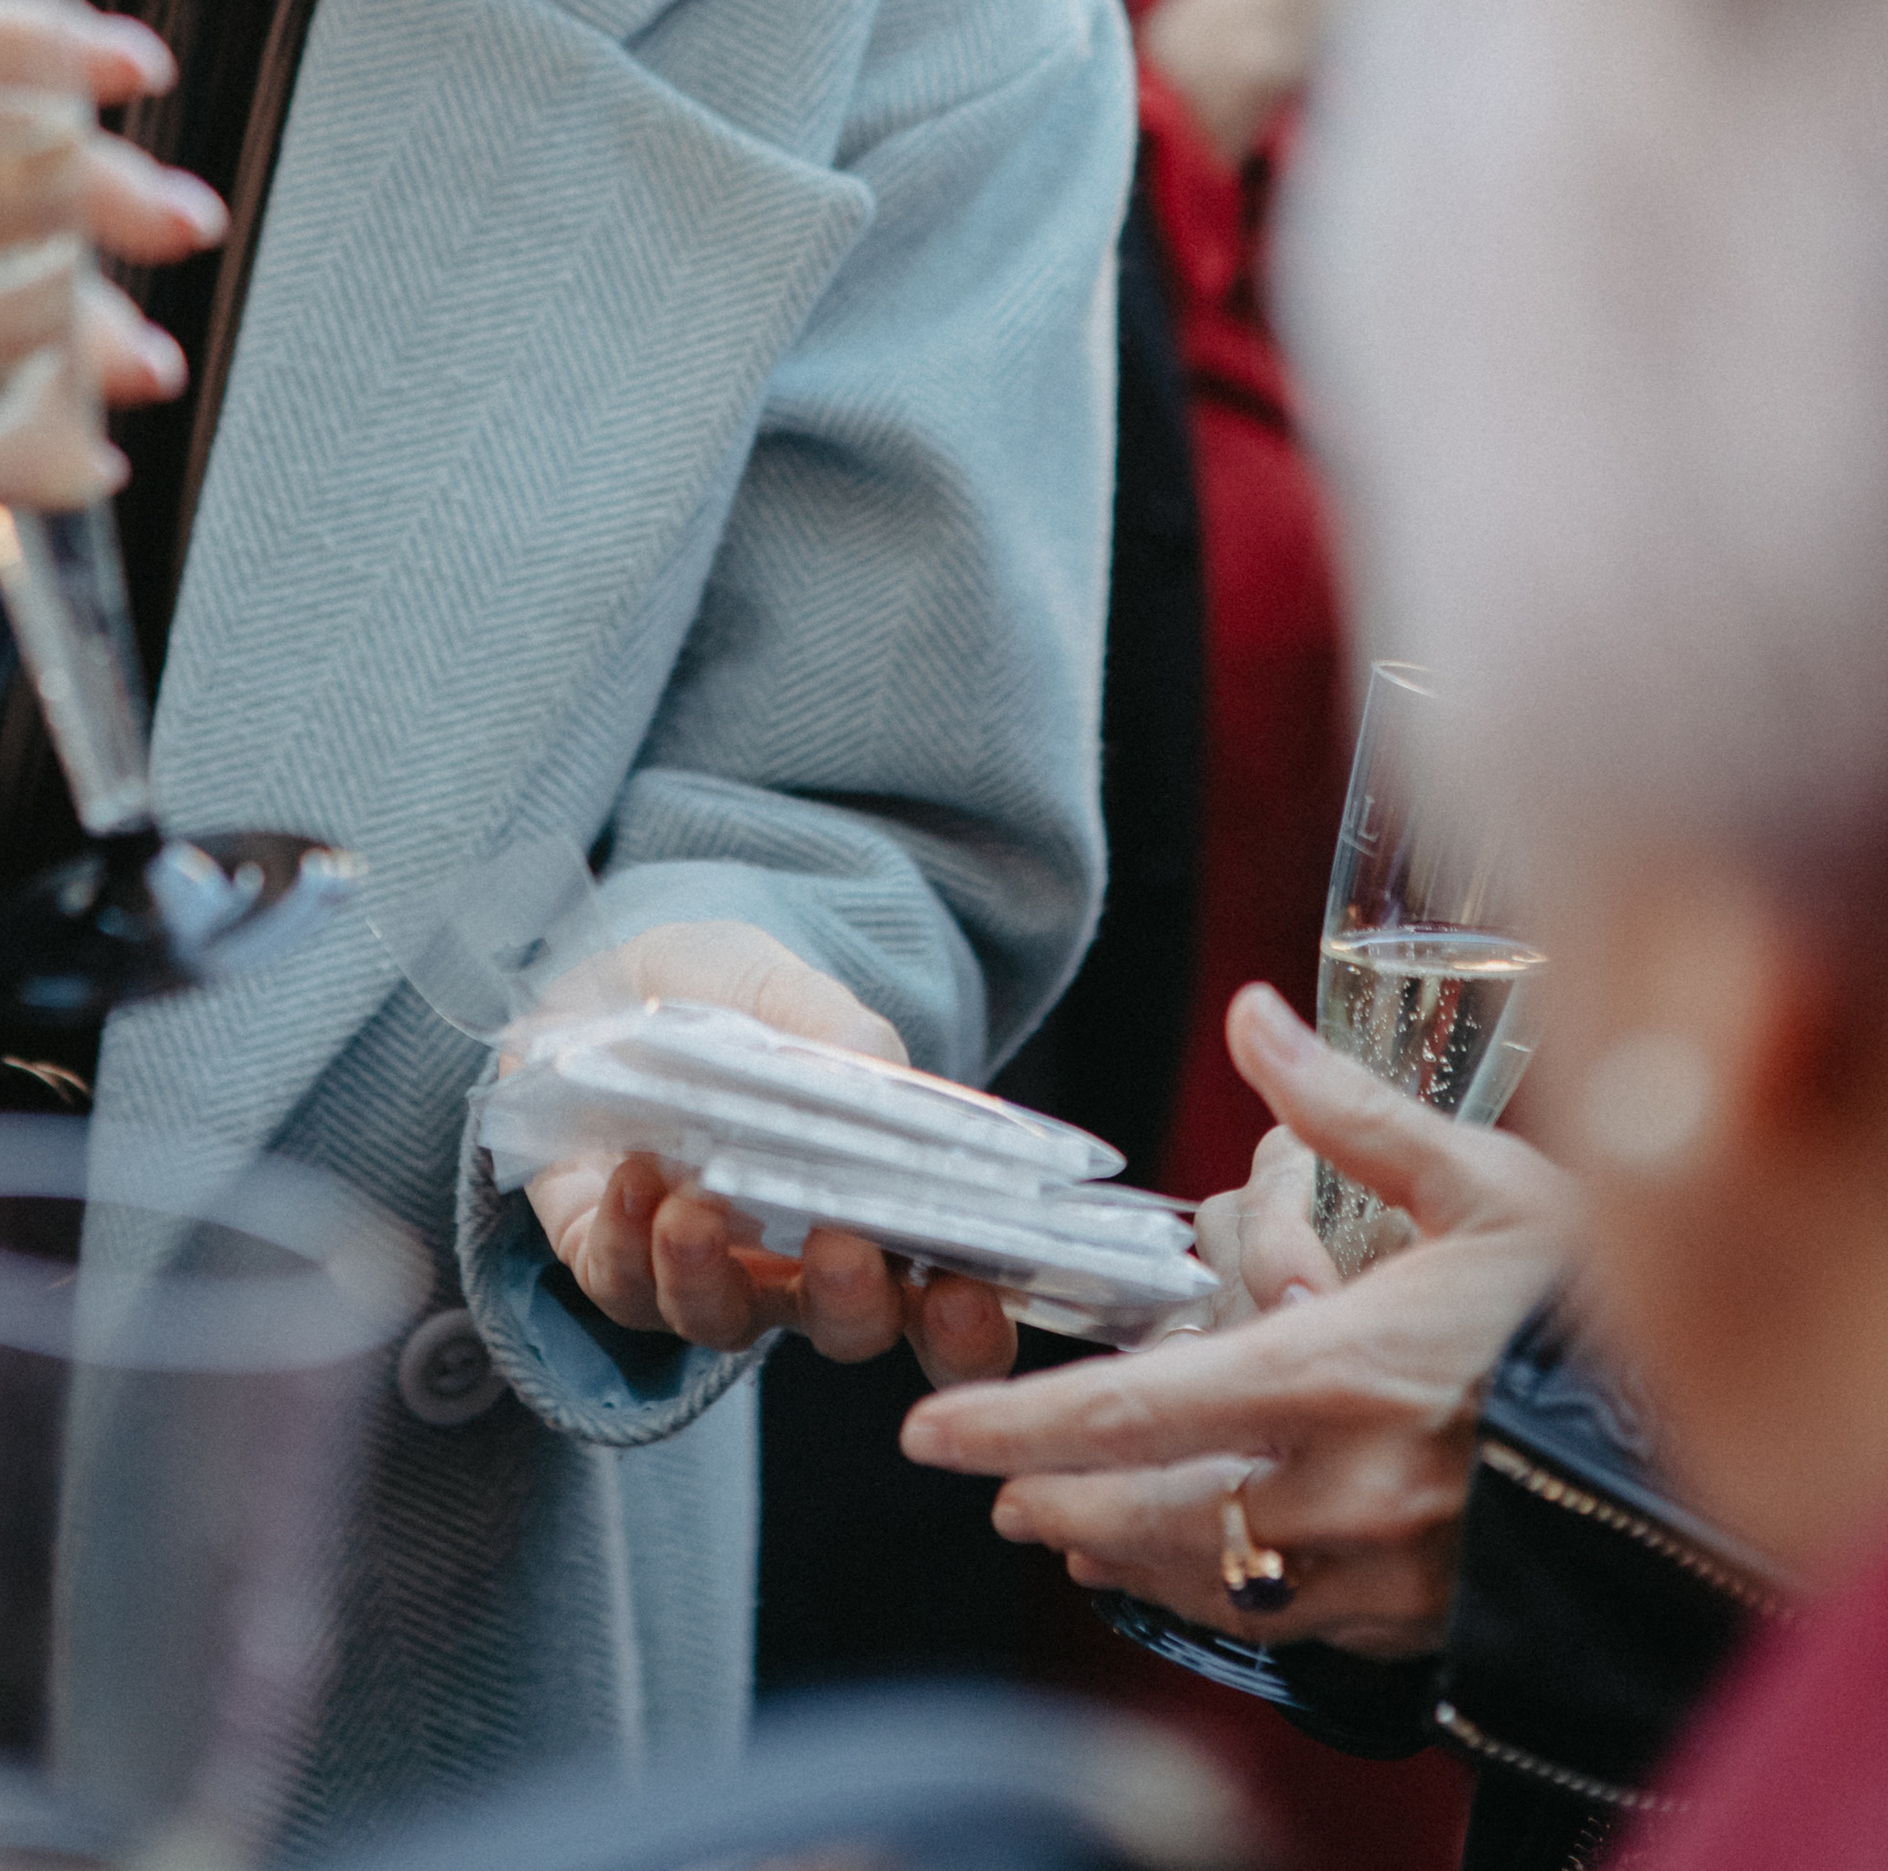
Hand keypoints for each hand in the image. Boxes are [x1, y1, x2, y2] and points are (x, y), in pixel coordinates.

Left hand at [524, 921, 1016, 1389]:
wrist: (612, 978)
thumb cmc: (730, 994)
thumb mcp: (791, 992)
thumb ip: (845, 1040)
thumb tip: (880, 1082)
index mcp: (875, 1210)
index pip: (946, 1307)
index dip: (969, 1328)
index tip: (968, 1297)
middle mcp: (797, 1266)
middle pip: (846, 1329)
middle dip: (850, 1303)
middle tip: (841, 1246)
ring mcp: (704, 1273)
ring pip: (721, 1322)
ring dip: (711, 1276)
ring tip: (696, 1209)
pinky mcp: (612, 1261)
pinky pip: (622, 1286)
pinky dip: (629, 1243)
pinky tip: (633, 1180)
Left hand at [900, 983, 1577, 1655]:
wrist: (1702, 1451)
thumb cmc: (1590, 1309)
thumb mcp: (1481, 1186)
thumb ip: (1348, 1112)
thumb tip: (1251, 1013)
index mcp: (1338, 1377)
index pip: (1137, 1413)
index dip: (1021, 1425)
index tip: (933, 1434)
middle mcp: (1344, 1491)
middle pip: (1155, 1517)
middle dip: (1065, 1502)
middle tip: (1006, 1493)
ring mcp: (1384, 1570)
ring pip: (1217, 1580)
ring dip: (1135, 1552)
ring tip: (1074, 1525)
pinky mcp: (1421, 1616)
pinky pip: (1293, 1621)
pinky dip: (1230, 1593)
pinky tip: (1203, 1565)